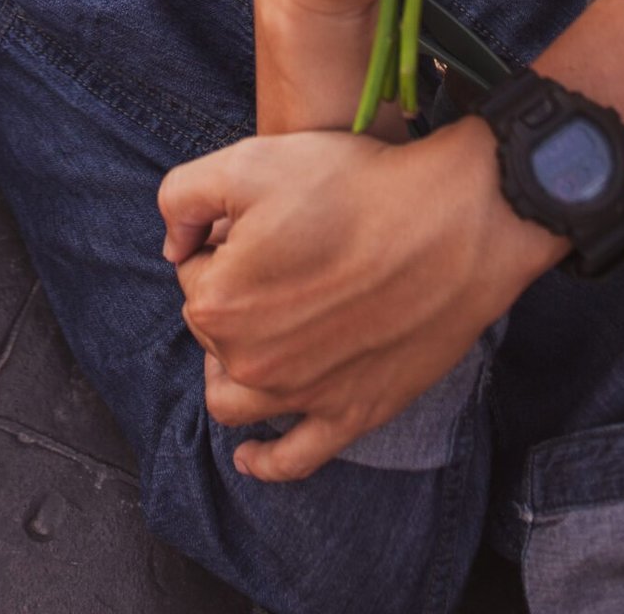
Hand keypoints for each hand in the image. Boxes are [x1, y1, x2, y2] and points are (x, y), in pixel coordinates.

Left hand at [158, 121, 556, 481]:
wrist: (450, 220)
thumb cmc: (351, 185)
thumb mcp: (247, 162)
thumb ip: (181, 198)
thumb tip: (173, 246)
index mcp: (218, 301)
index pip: (191, 272)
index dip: (221, 238)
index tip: (260, 219)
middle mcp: (251, 359)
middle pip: (212, 331)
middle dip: (230, 294)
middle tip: (278, 255)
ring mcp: (301, 395)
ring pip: (234, 397)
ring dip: (231, 368)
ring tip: (255, 333)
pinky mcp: (351, 414)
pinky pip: (293, 458)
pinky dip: (265, 461)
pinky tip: (251, 455)